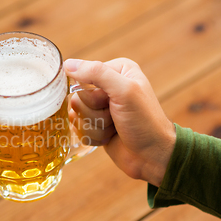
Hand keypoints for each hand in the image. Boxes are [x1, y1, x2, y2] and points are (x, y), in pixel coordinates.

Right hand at [64, 58, 175, 186]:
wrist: (152, 156)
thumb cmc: (144, 122)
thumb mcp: (124, 91)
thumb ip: (96, 73)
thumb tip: (68, 64)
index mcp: (116, 70)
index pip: (82, 76)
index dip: (91, 94)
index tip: (109, 102)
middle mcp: (107, 86)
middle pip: (77, 97)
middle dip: (94, 112)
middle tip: (114, 117)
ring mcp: (100, 107)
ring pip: (76, 114)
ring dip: (95, 126)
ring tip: (114, 128)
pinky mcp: (95, 124)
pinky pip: (78, 127)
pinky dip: (93, 136)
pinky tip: (109, 136)